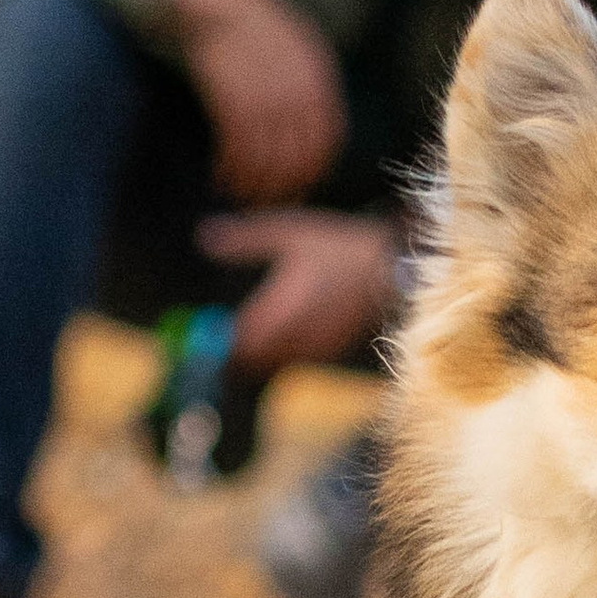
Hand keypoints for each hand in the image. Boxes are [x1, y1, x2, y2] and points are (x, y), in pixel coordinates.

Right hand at [167, 0, 346, 199]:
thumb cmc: (242, 20)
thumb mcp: (286, 45)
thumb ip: (299, 85)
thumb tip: (300, 134)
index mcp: (316, 72)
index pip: (326, 138)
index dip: (311, 170)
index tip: (295, 189)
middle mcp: (296, 84)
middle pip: (297, 153)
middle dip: (282, 185)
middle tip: (264, 202)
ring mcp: (264, 89)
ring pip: (266, 155)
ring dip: (252, 182)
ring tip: (237, 193)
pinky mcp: (230, 92)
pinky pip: (237, 145)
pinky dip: (230, 167)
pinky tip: (221, 175)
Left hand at [197, 211, 400, 377]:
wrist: (392, 269)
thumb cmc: (339, 248)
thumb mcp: (289, 234)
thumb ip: (245, 240)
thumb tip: (204, 238)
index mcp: (277, 311)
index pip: (235, 343)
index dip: (218, 343)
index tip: (210, 333)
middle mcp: (294, 337)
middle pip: (252, 361)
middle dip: (238, 350)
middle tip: (231, 333)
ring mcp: (314, 349)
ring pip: (274, 363)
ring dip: (262, 353)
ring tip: (260, 330)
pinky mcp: (331, 352)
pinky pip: (298, 360)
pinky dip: (288, 351)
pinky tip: (293, 331)